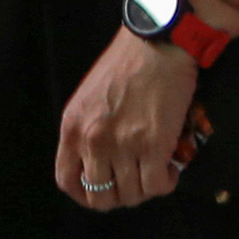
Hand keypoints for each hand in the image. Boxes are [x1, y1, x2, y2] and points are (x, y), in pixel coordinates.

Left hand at [54, 29, 197, 211]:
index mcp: (73, 127)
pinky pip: (157, 186)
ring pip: (131, 195)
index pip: (67, 181)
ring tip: (155, 170)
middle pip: (100, 197)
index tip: (103, 191)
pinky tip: (170, 168)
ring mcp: (123, 144)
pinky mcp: (154, 145)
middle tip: (135, 182)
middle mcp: (93, 140)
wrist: (158, 41)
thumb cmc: (127, 63)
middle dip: (120, 196)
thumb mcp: (90, 97)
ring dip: (145, 189)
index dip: (86, 194)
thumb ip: (88, 130)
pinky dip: (166, 183)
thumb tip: (100, 164)